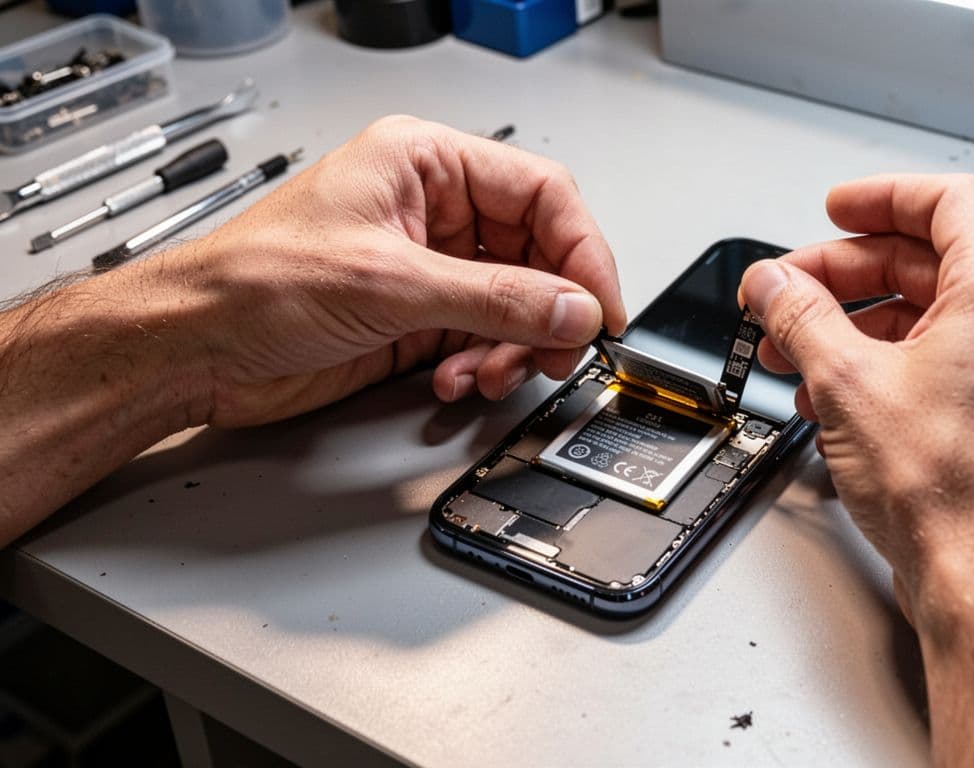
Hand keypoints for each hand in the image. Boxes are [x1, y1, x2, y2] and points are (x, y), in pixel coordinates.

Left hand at [153, 115, 626, 426]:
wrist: (194, 349)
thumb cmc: (252, 283)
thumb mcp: (391, 283)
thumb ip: (497, 298)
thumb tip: (574, 307)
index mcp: (425, 164)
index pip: (540, 195)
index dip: (582, 251)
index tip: (600, 306)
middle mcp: (433, 211)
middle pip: (537, 254)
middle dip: (550, 309)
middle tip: (557, 350)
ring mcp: (428, 268)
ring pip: (517, 305)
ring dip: (516, 347)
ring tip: (492, 371)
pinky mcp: (418, 319)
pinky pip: (484, 339)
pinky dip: (485, 365)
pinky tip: (457, 378)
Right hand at [737, 174, 973, 621]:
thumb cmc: (953, 494)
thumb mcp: (847, 383)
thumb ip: (801, 315)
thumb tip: (773, 285)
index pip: (947, 201)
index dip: (879, 198)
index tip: (836, 211)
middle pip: (935, 262)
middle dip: (850, 275)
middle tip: (791, 293)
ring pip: (941, 318)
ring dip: (864, 327)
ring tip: (801, 353)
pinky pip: (956, 364)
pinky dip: (897, 365)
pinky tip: (842, 396)